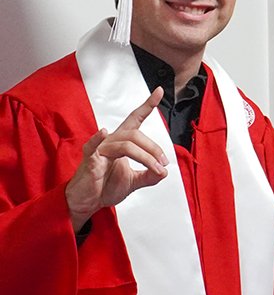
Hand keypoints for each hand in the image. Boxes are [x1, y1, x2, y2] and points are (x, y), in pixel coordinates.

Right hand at [65, 88, 168, 231]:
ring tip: (156, 169)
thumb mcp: (134, 182)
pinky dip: (98, 138)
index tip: (159, 92)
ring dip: (146, 156)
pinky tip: (103, 132)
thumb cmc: (104, 187)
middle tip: (163, 164)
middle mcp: (111, 142)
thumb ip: (149, 176)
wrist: (88, 202)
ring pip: (126, 143)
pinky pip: (95, 146)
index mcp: (122, 143)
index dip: (147, 105)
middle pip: (135, 134)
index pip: (135, 120)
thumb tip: (164, 172)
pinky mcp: (90, 159)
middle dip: (154, 149)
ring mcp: (100, 149)